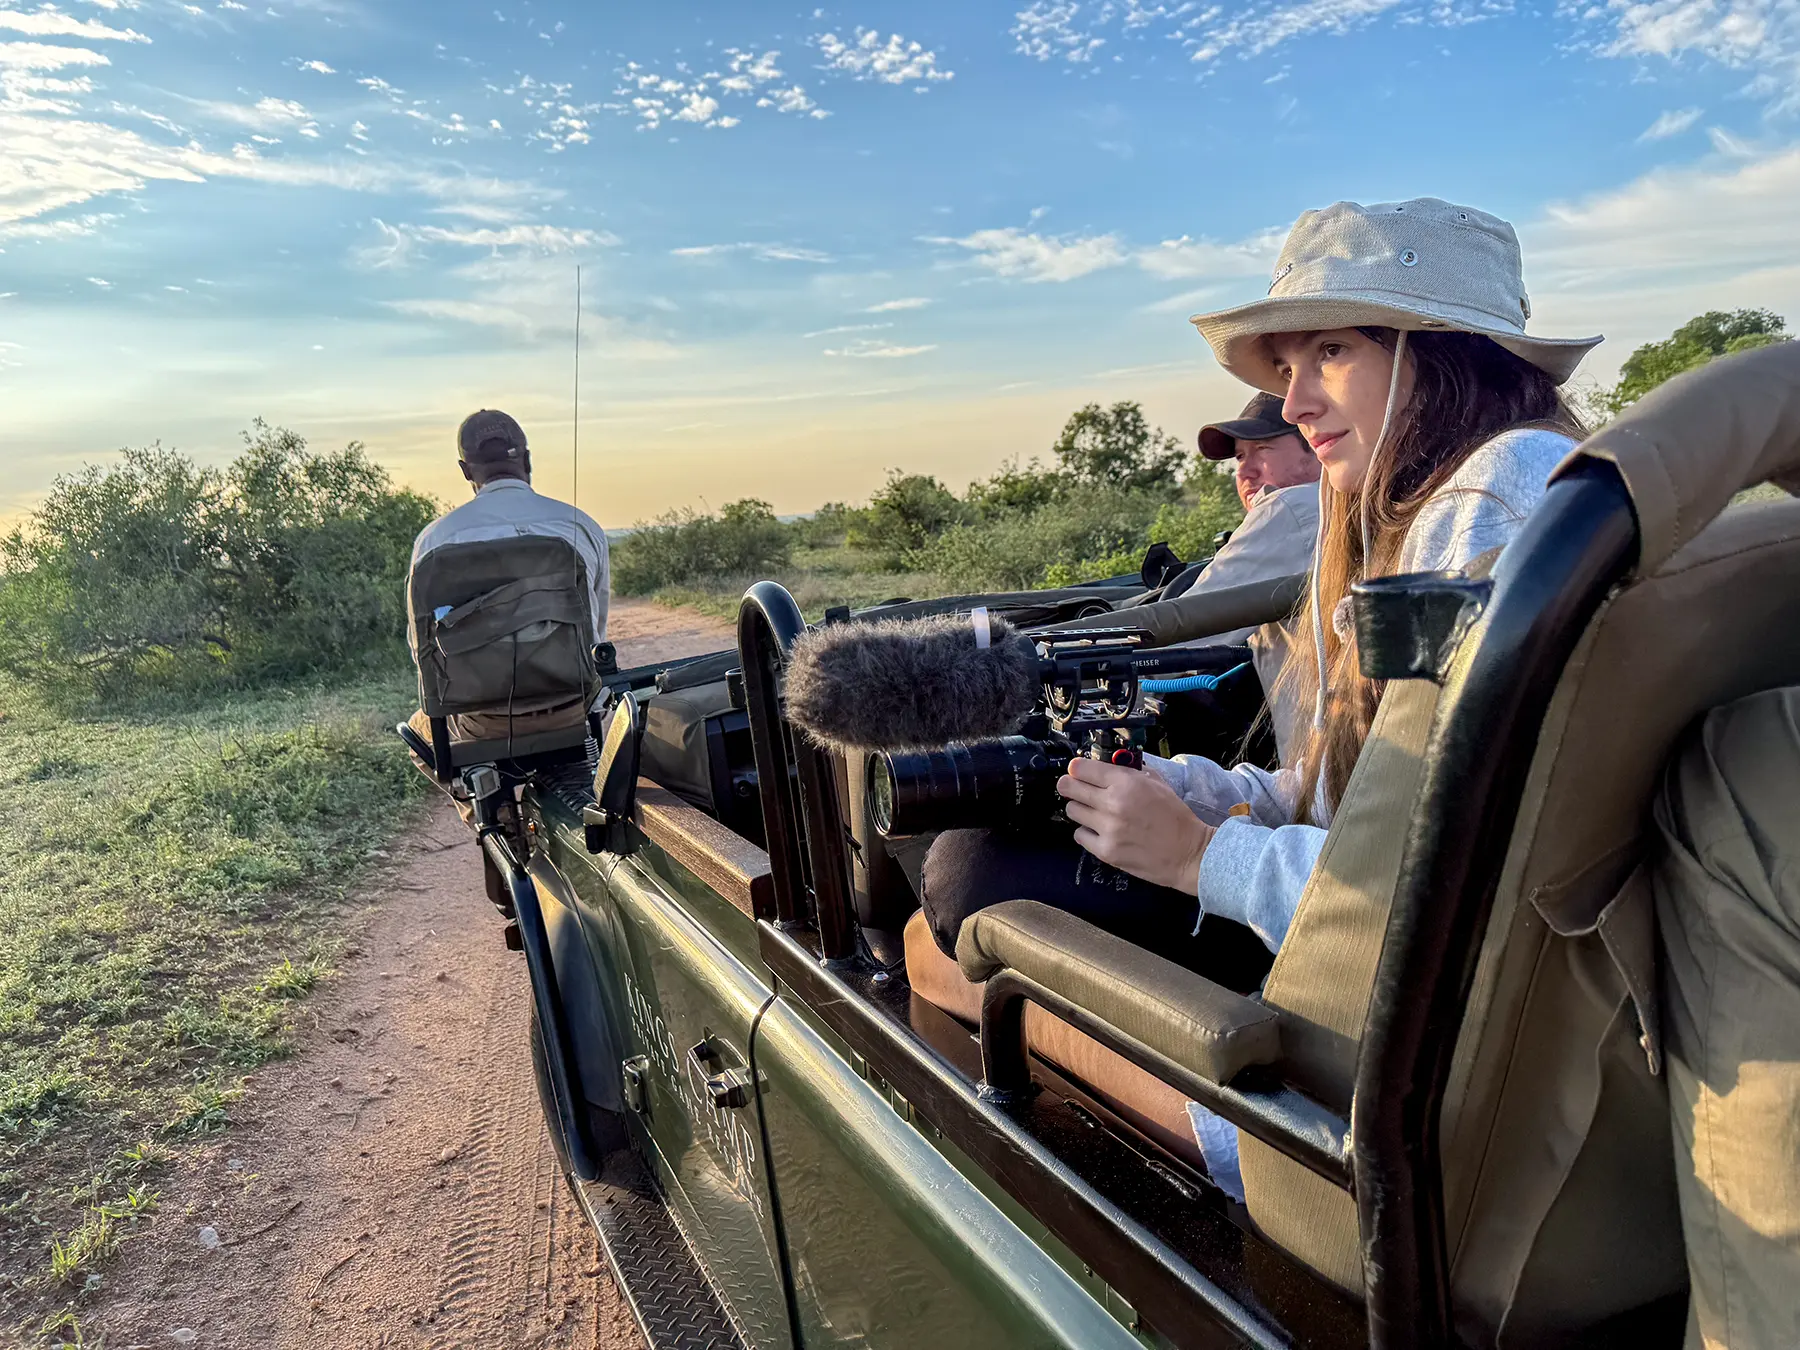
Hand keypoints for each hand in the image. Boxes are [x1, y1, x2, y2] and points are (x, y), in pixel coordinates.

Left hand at [1057, 757, 1216, 894]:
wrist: (1189, 853)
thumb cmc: (1176, 817)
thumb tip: (1108, 765)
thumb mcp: (1158, 783)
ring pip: (1072, 811)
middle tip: (1074, 789)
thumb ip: (1131, 772)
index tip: (1077, 771)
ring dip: (1080, 809)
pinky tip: (1100, 831)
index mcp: (1126, 783)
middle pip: (1069, 788)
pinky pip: (1080, 835)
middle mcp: (1113, 804)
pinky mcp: (1106, 851)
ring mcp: (1108, 829)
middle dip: (1069, 786)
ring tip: (1094, 812)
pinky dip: (1087, 832)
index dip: (1076, 768)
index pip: (1081, 768)